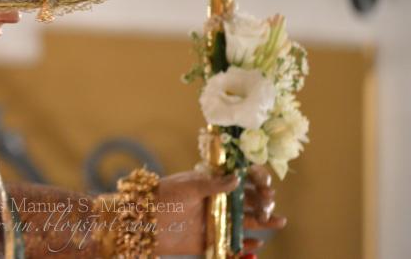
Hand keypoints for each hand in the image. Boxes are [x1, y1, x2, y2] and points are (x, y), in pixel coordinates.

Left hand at [153, 165, 286, 255]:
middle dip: (263, 202)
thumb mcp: (189, 186)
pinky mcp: (211, 241)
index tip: (265, 184)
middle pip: (249, 203)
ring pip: (245, 223)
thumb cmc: (165, 196)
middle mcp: (218, 203)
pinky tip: (257, 243)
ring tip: (279, 221)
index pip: (241, 181)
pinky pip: (232, 245)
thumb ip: (213, 184)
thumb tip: (237, 178)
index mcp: (213, 185)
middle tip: (271, 205)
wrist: (144, 219)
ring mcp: (216, 222)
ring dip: (262, 223)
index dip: (256, 182)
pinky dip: (245, 245)